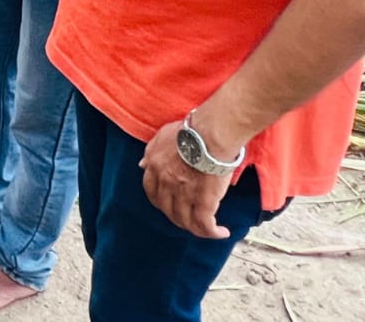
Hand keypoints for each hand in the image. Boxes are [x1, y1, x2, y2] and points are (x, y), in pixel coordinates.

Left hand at [140, 120, 235, 238]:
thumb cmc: (190, 131)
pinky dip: (213, 232)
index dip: (161, 201)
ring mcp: (184, 194)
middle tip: (190, 218)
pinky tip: (222, 233)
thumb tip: (142, 164)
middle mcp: (166, 183)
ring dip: (196, 228)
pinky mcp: (204, 201)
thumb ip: (151, 152)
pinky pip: (205, 225)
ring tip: (207, 228)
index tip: (169, 204)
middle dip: (178, 217)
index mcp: (155, 167)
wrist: (210, 135)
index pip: (152, 192)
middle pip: (168, 210)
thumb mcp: (162, 137)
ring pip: (186, 221)